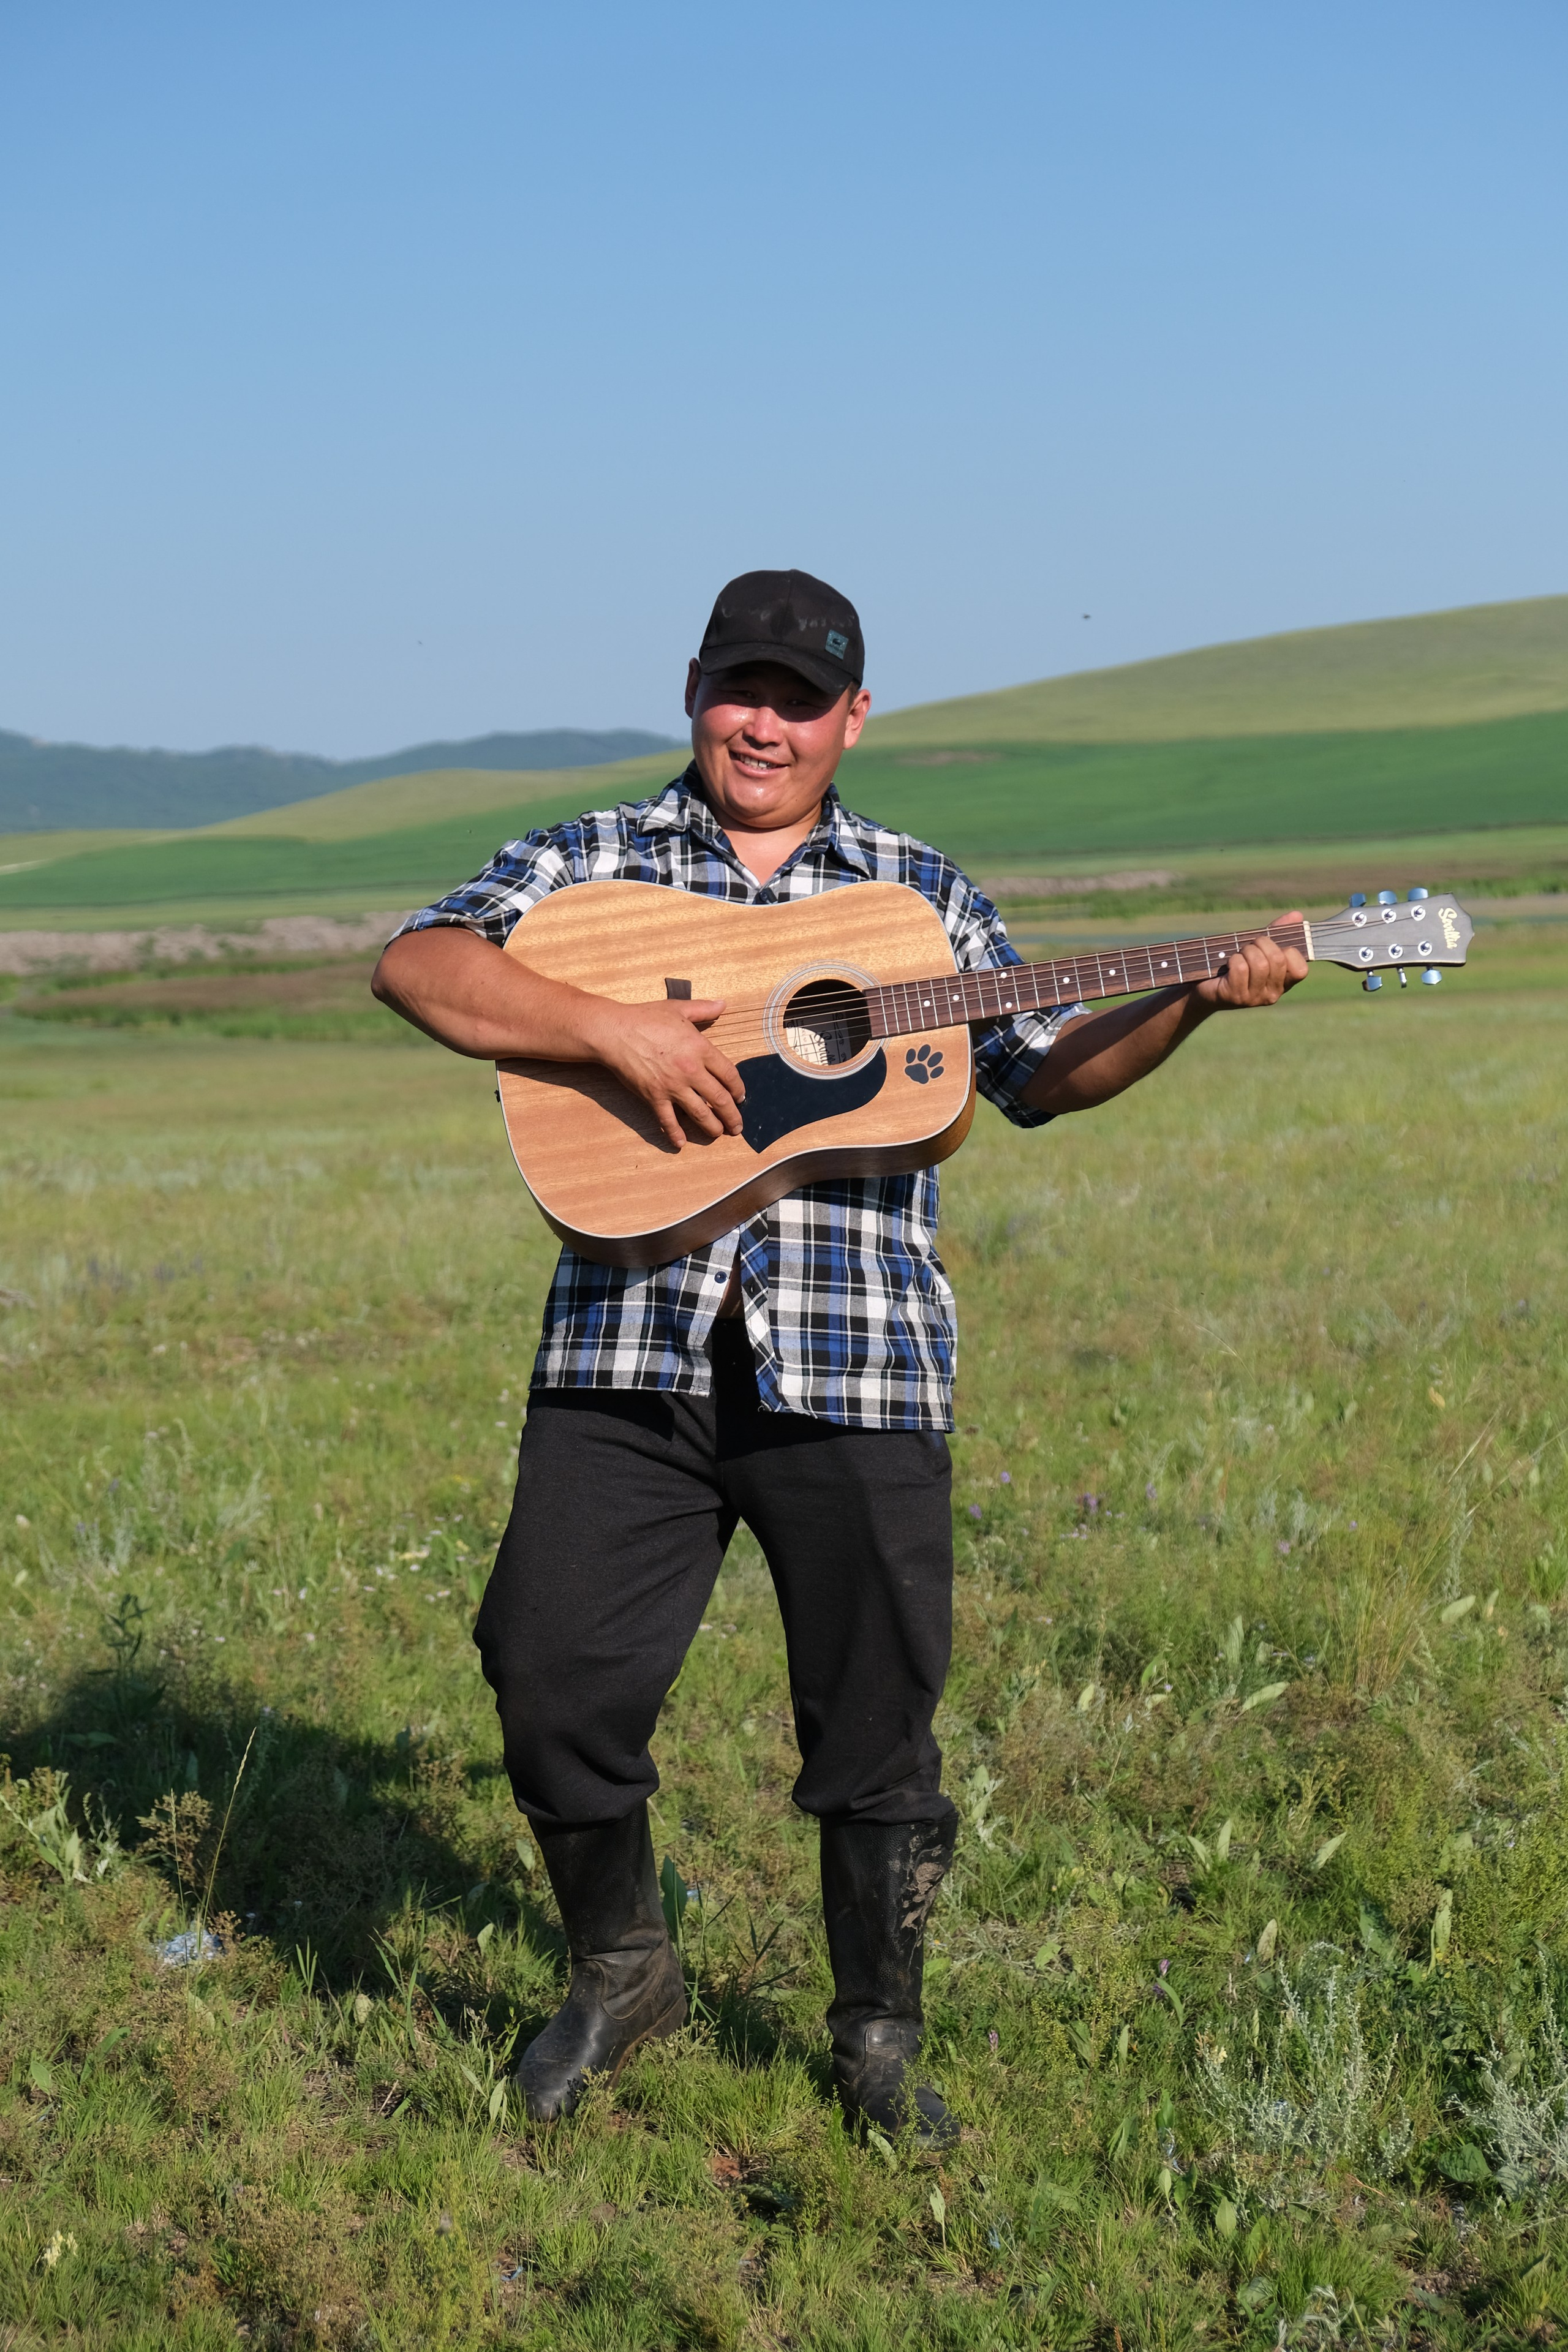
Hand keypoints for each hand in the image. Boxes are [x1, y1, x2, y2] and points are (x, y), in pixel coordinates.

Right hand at [581, 996, 744, 1149]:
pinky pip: (668, 1120)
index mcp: (700, 1049)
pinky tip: (680, 1143)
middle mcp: (691, 1070)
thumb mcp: (678, 1008)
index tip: (741, 1097)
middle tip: (737, 1126)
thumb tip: (723, 1004)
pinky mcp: (654, 1097)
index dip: (738, 1089)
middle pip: (719, 1099)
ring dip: (712, 1127)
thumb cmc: (645, 1018)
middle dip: (731, 1116)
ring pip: (700, 1113)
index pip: (729, 1074)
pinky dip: (675, 1133)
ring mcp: (672, 1086)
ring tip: (718, 1134)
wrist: (615, 1032)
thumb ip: (703, 1008)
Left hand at [1192, 915, 1308, 1011]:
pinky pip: (1241, 969)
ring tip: (1238, 954)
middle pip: (1277, 960)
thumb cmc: (1236, 964)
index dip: (1289, 952)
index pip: (1301, 970)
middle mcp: (1272, 994)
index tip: (1273, 948)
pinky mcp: (1235, 997)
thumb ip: (1278, 932)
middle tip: (1249, 946)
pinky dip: (1233, 959)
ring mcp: (1254, 998)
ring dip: (1246, 951)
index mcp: (1283, 983)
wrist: (1205, 986)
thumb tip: (1297, 915)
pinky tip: (1228, 964)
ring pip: (1260, 964)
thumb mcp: (1259, 947)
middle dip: (1261, 944)